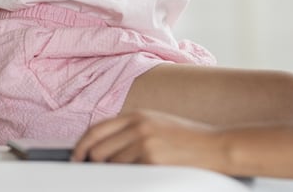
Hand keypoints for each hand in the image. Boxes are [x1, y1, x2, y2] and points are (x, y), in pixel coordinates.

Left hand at [72, 110, 225, 170]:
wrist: (215, 146)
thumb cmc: (189, 139)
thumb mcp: (157, 124)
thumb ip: (132, 131)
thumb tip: (104, 147)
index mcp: (137, 115)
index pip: (96, 129)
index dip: (81, 145)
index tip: (77, 157)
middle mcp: (138, 126)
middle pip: (98, 149)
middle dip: (93, 164)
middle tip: (95, 172)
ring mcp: (144, 142)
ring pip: (110, 164)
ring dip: (113, 172)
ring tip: (129, 172)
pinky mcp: (151, 159)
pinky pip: (127, 173)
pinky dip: (128, 177)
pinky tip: (140, 175)